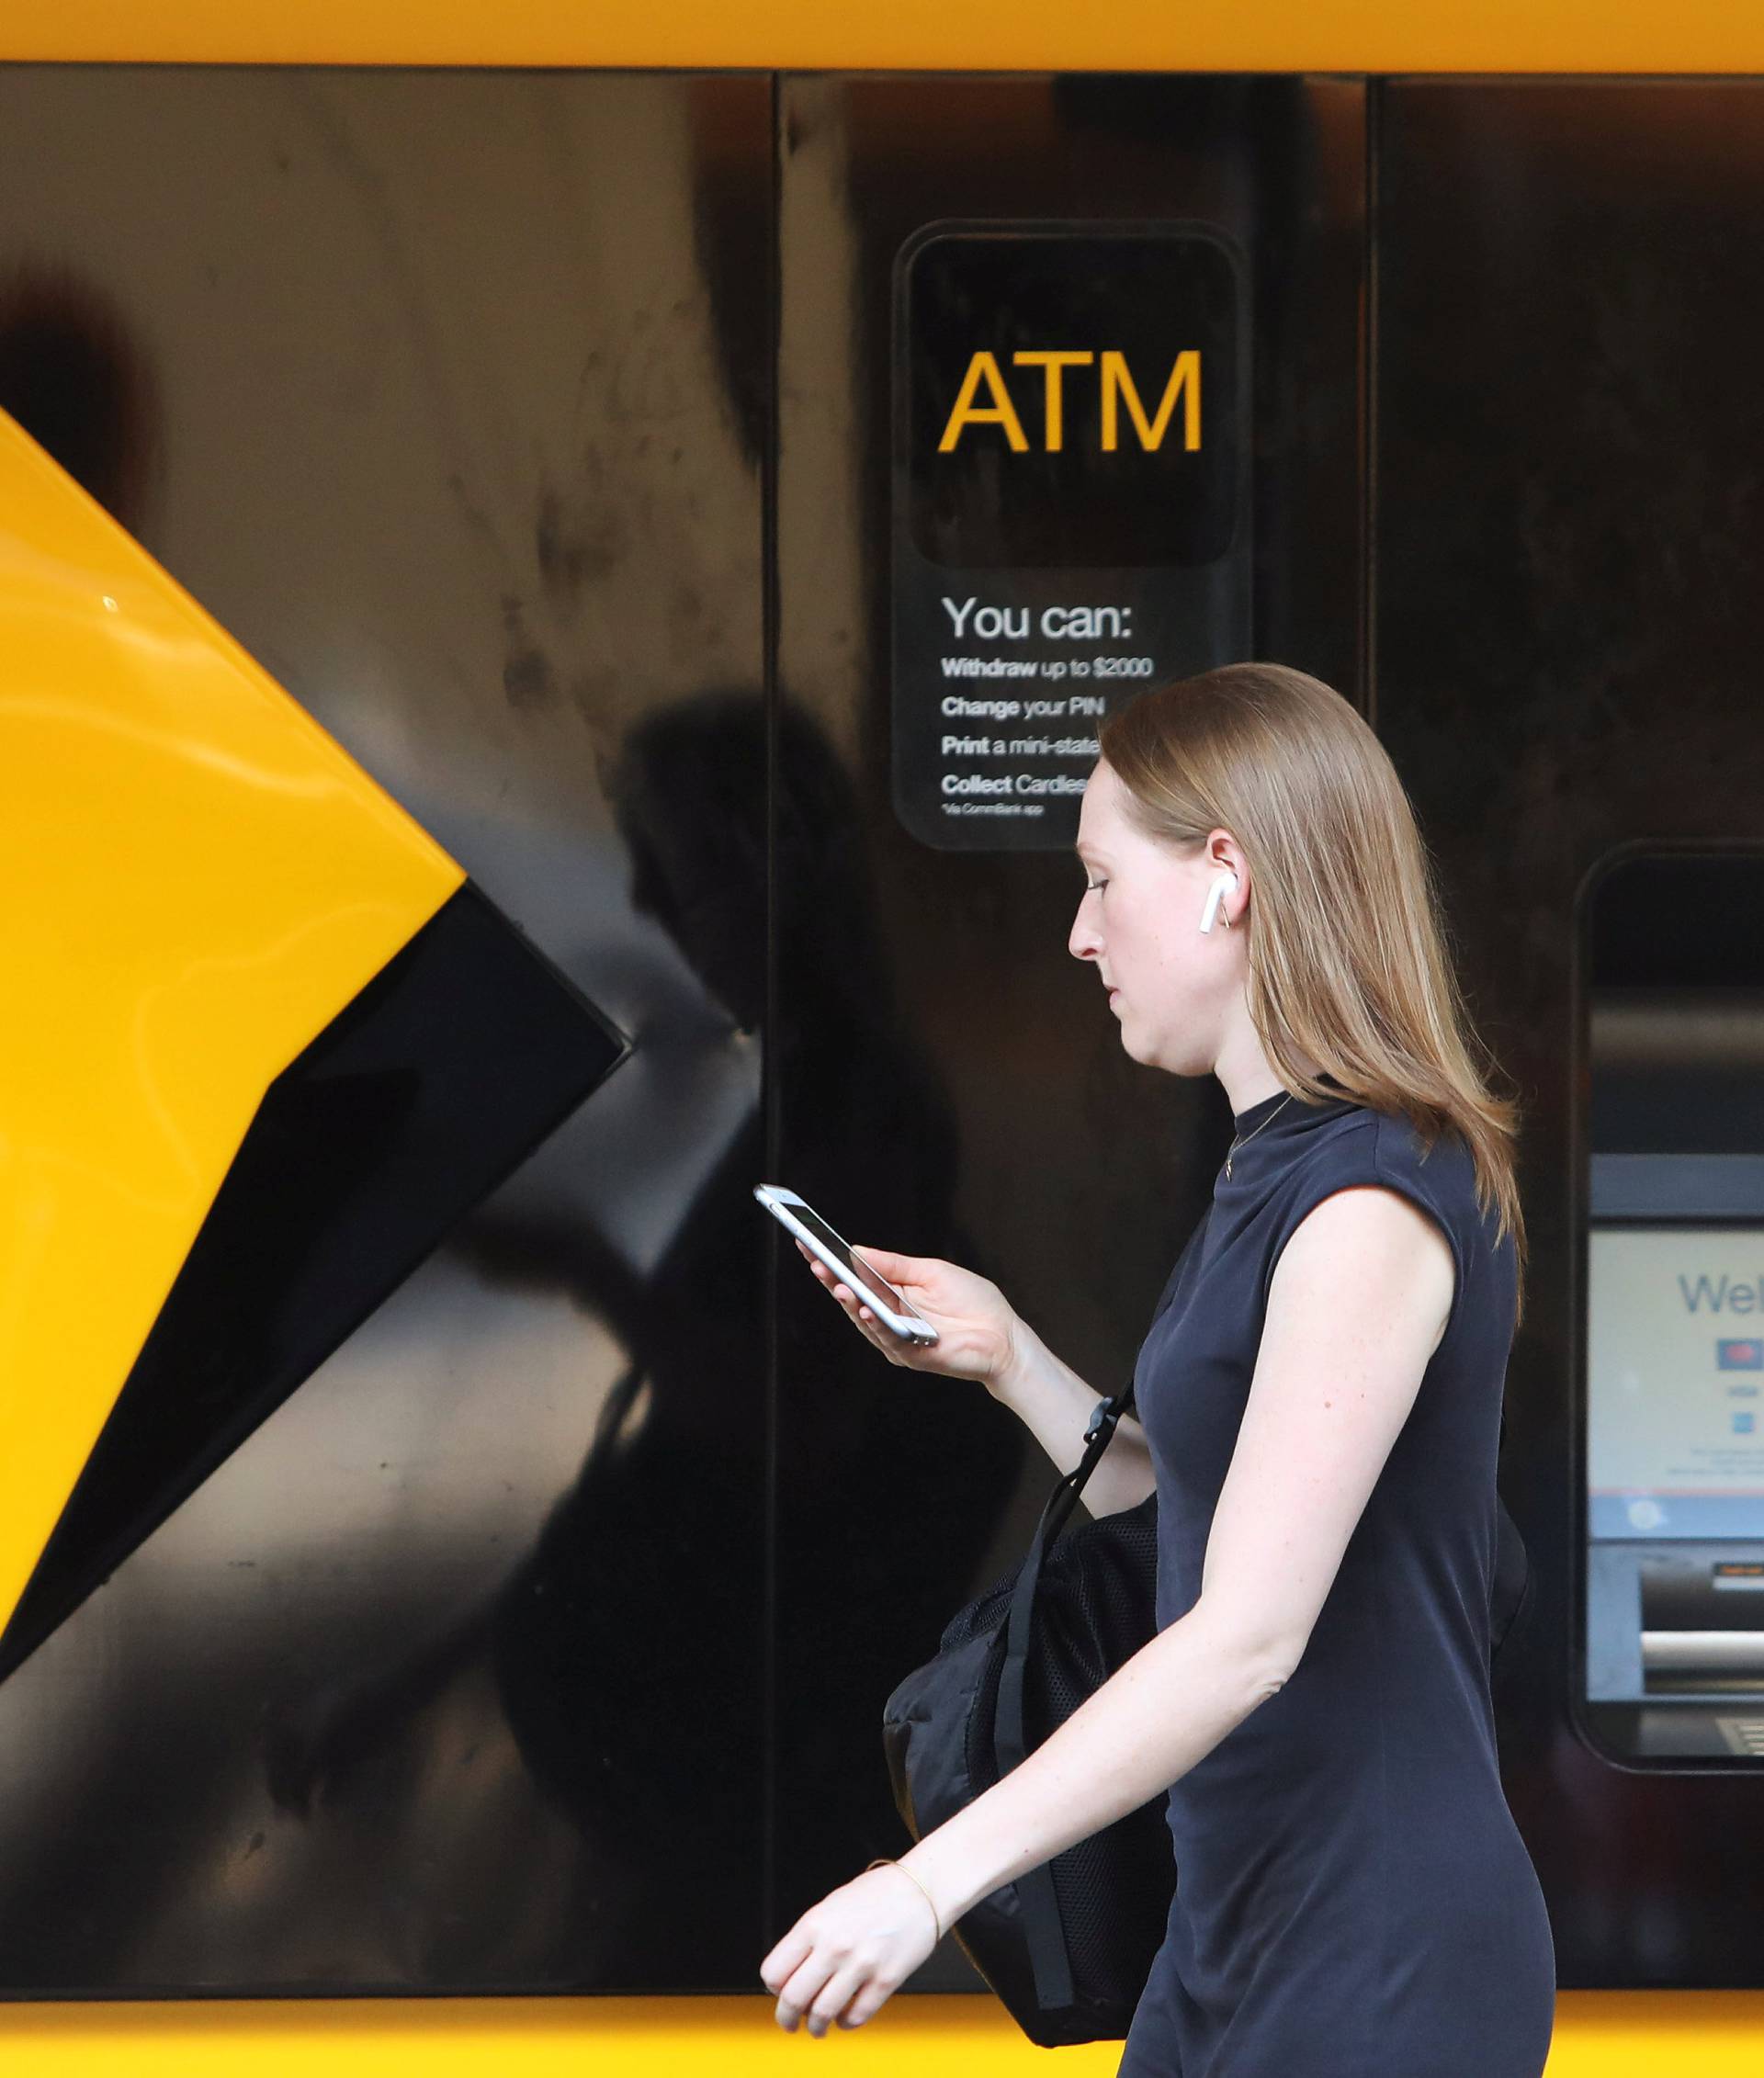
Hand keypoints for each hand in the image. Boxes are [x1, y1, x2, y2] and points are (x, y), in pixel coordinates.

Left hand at [760, 1859, 940, 2034]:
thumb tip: (791, 1974)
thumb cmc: (876, 1895)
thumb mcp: (830, 1907)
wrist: (920, 1890)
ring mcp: (860, 1964)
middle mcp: (834, 1945)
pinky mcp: (885, 1980)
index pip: (774, 1972)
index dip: (774, 1989)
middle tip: (789, 2022)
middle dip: (786, 2018)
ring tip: (817, 2027)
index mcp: (814, 1924)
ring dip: (815, 2027)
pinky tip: (845, 2017)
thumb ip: (808, 1939)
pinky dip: (846, 2023)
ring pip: (822, 2013)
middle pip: (793, 1998)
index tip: (780, 1993)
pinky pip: (856, 2016)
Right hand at [792, 1238, 1020, 1393]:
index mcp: (893, 1295)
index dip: (832, 1264)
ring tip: (838, 1284)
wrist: (1002, 1335)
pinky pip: (887, 1338)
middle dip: (832, 1281)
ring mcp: (897, 1338)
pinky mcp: (910, 1355)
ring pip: (864, 1320)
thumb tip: (857, 1251)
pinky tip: (865, 1309)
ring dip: (849, 1302)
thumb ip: (894, 1265)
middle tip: (815, 1262)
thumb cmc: (973, 1302)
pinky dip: (875, 1323)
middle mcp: (889, 1317)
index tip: (809, 1244)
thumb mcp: (931, 1271)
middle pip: (852, 1299)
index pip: (855, 1278)